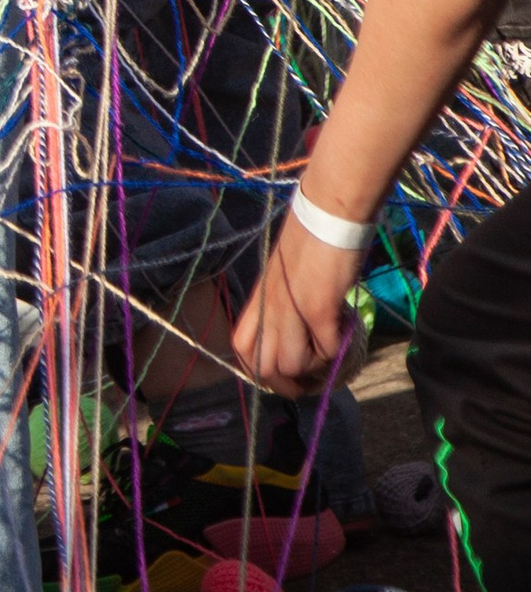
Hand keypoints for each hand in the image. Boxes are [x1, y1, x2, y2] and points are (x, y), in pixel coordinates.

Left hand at [230, 217, 359, 392]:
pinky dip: (340, 348)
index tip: (291, 374)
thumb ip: (283, 305)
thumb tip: (298, 339)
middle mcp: (268, 308)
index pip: (242, 352)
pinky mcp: (319, 307)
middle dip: (293, 381)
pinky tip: (350, 326)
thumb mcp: (285, 276)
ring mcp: (291, 308)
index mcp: (257, 300)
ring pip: (294, 366)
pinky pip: (326, 349)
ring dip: (319, 366)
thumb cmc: (311, 238)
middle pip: (266, 370)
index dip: (264, 373)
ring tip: (334, 343)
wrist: (329, 210)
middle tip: (319, 369)